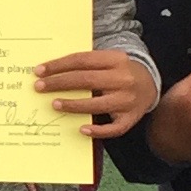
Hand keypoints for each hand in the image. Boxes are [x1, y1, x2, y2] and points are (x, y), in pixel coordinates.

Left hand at [38, 48, 157, 138]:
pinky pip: (113, 128)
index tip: (39, 71)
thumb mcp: (109, 60)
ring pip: (96, 104)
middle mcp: (124, 79)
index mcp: (116, 59)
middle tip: (39, 87)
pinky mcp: (131, 118)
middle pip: (86, 80)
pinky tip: (81, 129)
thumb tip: (51, 70)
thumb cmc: (119, 72)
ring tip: (54, 104)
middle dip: (59, 83)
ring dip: (72, 105)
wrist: (151, 84)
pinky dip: (97, 130)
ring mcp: (128, 100)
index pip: (82, 60)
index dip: (58, 65)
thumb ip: (87, 63)